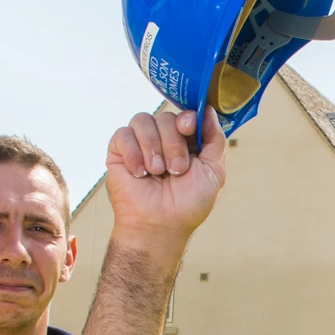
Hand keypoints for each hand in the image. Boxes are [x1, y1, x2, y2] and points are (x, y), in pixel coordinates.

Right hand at [104, 107, 227, 254]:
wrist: (160, 225)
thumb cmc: (188, 204)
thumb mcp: (213, 171)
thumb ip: (215, 139)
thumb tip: (208, 109)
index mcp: (186, 142)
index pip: (185, 114)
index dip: (187, 117)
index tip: (188, 128)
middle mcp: (163, 139)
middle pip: (166, 116)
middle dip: (173, 143)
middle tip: (176, 170)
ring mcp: (140, 144)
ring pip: (143, 121)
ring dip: (153, 147)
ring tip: (157, 173)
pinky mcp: (119, 152)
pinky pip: (123, 134)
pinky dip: (133, 153)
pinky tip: (140, 173)